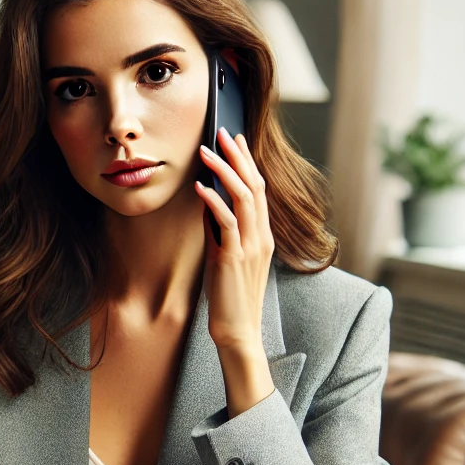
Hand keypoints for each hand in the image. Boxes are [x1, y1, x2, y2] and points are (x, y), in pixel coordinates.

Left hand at [195, 127, 274, 353]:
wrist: (238, 332)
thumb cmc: (230, 296)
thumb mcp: (227, 256)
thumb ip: (222, 230)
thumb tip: (209, 202)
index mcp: (264, 235)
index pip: (259, 189)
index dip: (248, 162)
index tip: (235, 140)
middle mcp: (262, 237)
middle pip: (254, 186)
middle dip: (238, 156)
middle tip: (223, 132)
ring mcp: (251, 247)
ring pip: (243, 198)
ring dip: (224, 171)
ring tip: (206, 152)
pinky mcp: (234, 258)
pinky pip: (227, 223)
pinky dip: (214, 201)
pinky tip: (200, 188)